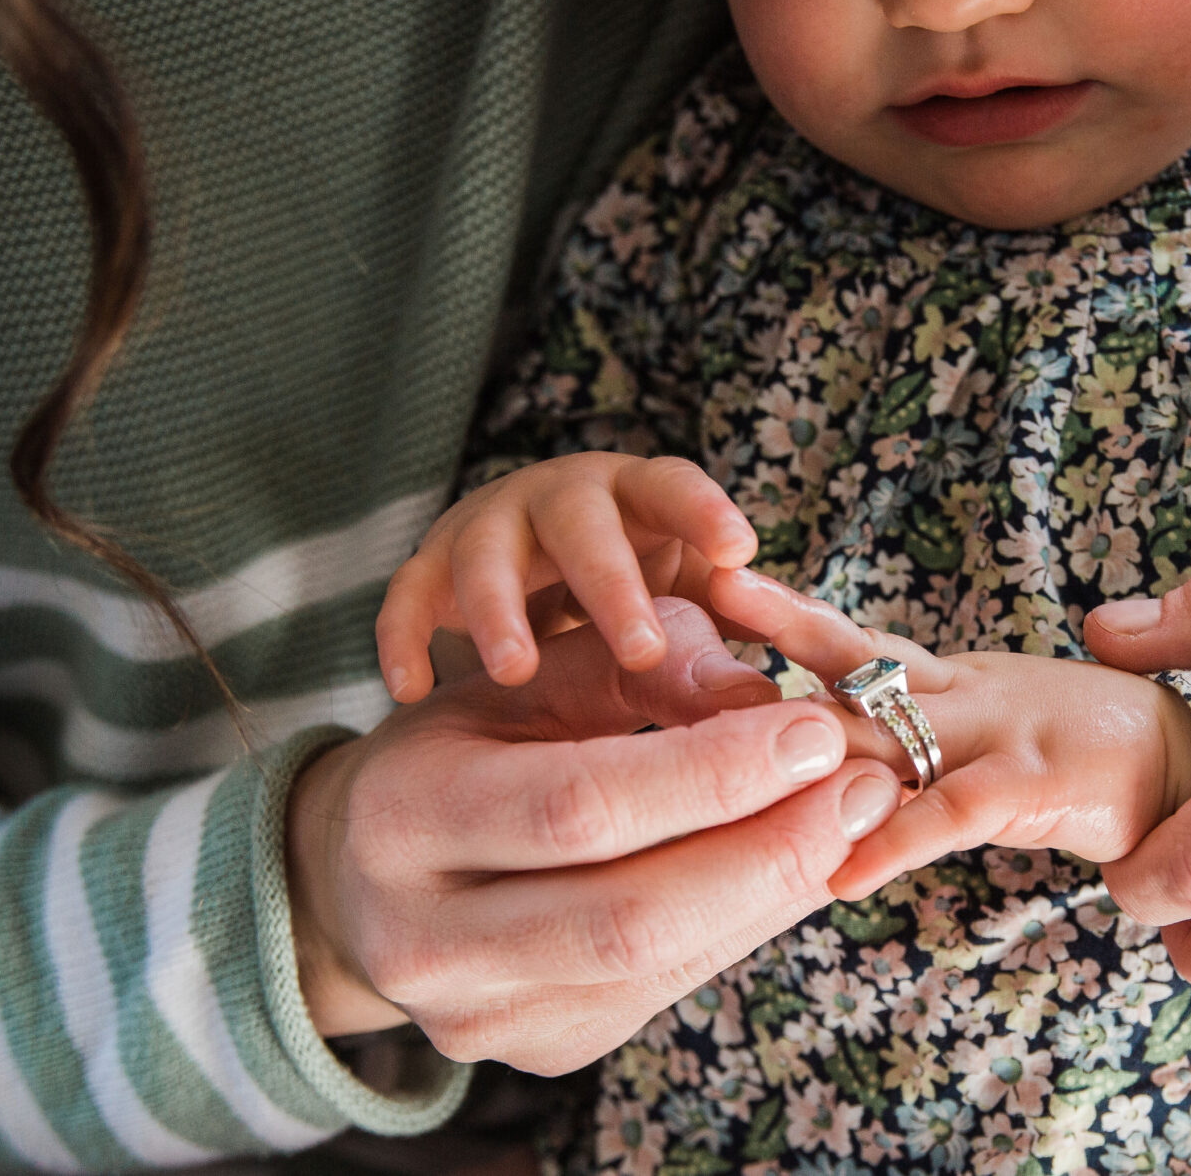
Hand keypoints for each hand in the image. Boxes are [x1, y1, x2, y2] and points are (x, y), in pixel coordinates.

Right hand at [288, 598, 903, 1069]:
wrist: (366, 873)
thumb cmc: (465, 746)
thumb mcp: (524, 679)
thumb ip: (637, 666)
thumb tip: (765, 694)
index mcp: (404, 817)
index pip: (579, 808)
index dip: (710, 774)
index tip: (811, 726)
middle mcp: (426, 938)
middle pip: (627, 915)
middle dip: (766, 848)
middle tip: (861, 782)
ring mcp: (481, 1014)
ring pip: (659, 965)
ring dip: (777, 889)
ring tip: (853, 817)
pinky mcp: (541, 1049)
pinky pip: (669, 988)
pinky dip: (748, 922)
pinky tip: (800, 863)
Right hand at [376, 453, 757, 698]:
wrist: (529, 582)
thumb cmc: (635, 591)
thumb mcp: (686, 604)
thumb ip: (732, 635)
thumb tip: (784, 706)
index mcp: (638, 497)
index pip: (672, 485)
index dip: (702, 509)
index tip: (738, 548)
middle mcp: (562, 500)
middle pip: (583, 523)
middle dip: (610, 583)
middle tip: (642, 650)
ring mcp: (490, 528)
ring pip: (486, 552)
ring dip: (500, 610)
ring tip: (516, 671)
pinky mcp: (429, 568)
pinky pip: (407, 594)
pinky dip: (405, 636)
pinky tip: (412, 688)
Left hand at [708, 569, 1190, 900]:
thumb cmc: (1077, 756)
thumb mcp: (979, 738)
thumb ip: (906, 743)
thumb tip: (814, 755)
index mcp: (944, 677)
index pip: (843, 640)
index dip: (772, 618)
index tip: (695, 596)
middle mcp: (961, 692)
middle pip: (847, 661)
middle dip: (766, 645)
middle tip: (679, 622)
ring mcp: (1001, 730)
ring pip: (887, 726)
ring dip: (807, 739)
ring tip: (725, 750)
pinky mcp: (1040, 784)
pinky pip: (953, 813)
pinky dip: (895, 841)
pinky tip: (839, 872)